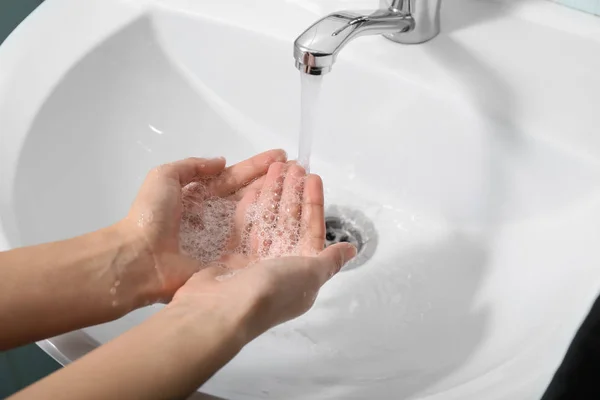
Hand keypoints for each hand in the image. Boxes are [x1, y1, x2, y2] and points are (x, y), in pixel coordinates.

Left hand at [120, 149, 286, 303]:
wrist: (140, 258)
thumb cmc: (150, 216)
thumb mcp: (164, 176)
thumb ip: (192, 166)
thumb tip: (221, 161)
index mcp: (200, 197)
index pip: (234, 177)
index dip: (256, 167)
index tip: (280, 156)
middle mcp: (215, 217)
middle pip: (249, 196)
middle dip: (273, 182)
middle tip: (298, 171)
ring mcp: (224, 239)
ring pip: (256, 217)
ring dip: (277, 202)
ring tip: (301, 189)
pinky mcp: (229, 259)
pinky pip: (253, 242)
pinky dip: (271, 230)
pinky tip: (291, 220)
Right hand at [170, 162, 356, 342]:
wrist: (221, 310)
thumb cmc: (271, 292)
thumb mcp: (309, 275)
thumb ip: (329, 259)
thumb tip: (351, 251)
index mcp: (302, 273)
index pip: (312, 230)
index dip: (313, 203)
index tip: (312, 177)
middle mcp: (279, 268)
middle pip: (288, 223)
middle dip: (292, 194)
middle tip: (292, 166)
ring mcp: (253, 263)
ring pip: (266, 222)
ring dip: (272, 196)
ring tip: (273, 169)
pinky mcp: (229, 258)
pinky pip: (243, 227)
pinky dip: (249, 208)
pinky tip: (253, 188)